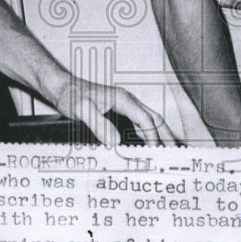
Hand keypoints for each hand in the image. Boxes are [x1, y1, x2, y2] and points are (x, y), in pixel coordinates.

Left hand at [52, 76, 177, 146]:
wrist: (63, 88)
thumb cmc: (72, 96)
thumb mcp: (82, 110)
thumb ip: (98, 125)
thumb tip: (115, 143)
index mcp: (123, 99)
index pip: (146, 120)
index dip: (154, 137)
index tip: (157, 154)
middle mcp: (127, 102)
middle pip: (154, 119)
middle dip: (167, 135)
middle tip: (177, 153)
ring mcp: (124, 106)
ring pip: (148, 122)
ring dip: (159, 136)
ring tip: (167, 153)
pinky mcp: (118, 112)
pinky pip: (138, 124)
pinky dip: (146, 136)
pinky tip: (146, 148)